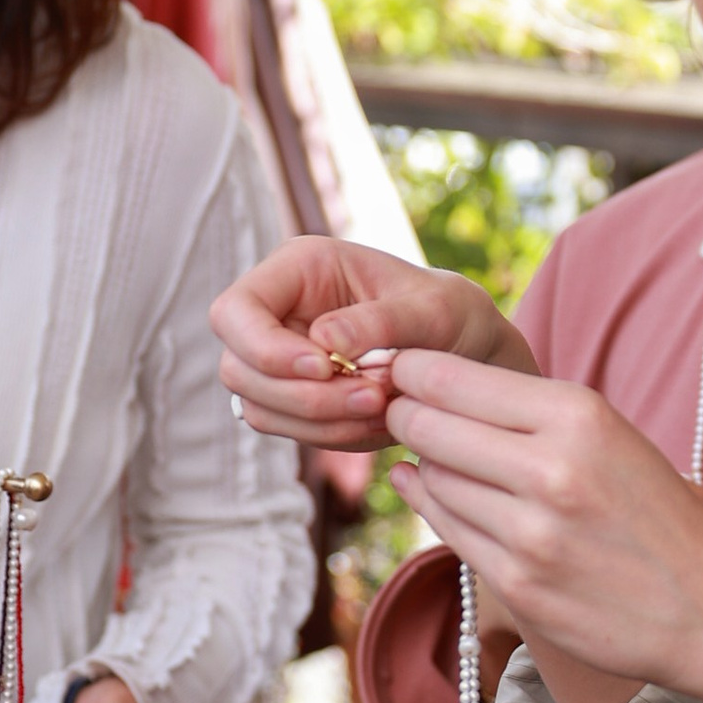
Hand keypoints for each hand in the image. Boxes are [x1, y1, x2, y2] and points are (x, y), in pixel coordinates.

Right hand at [213, 236, 534, 446]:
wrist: (467, 349)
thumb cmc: (450, 312)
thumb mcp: (433, 308)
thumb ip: (380, 320)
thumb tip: (324, 341)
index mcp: (298, 268)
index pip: (235, 311)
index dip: (264, 348)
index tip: (325, 368)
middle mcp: (277, 312)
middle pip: (239, 369)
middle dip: (304, 396)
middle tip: (374, 398)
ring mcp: (278, 357)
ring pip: (258, 407)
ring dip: (320, 420)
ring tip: (384, 408)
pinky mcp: (293, 396)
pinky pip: (290, 429)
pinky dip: (332, 434)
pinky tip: (378, 421)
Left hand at [385, 353, 702, 699]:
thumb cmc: (657, 513)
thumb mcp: (611, 437)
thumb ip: (530, 414)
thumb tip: (435, 389)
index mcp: (580, 417)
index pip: (456, 380)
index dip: (411, 370)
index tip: (396, 366)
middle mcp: (552, 470)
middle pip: (431, 427)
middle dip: (402, 413)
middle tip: (393, 407)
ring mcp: (531, 533)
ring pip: (435, 480)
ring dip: (424, 464)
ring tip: (433, 452)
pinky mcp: (518, 585)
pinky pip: (449, 531)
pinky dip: (432, 504)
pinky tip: (429, 489)